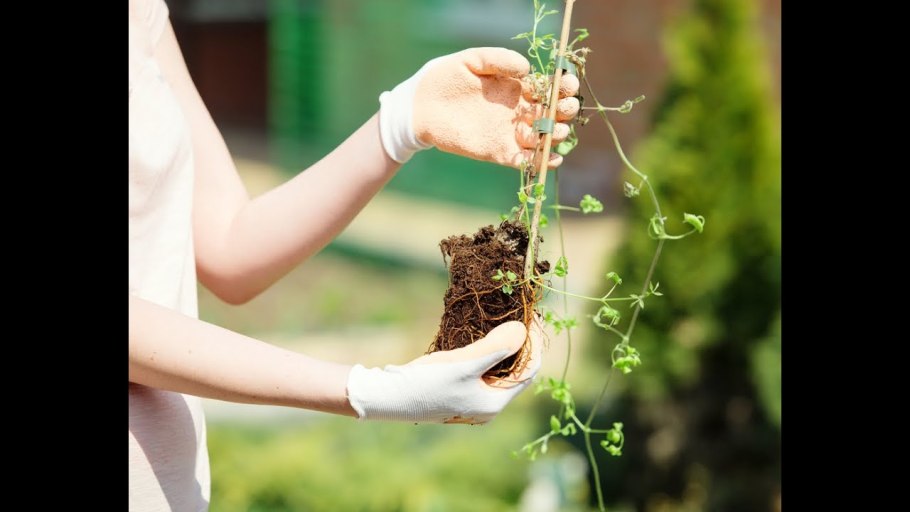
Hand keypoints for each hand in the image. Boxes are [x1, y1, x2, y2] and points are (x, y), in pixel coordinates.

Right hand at [346, 320, 543, 423]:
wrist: (387, 397)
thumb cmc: (426, 384)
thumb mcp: (465, 363)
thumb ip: (496, 347)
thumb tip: (522, 330)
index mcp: (494, 404)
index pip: (529, 371)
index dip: (533, 343)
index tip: (532, 317)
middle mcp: (487, 406)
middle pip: (516, 371)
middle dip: (520, 343)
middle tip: (520, 315)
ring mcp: (472, 401)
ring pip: (499, 370)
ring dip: (503, 347)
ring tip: (505, 321)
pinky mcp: (458, 393)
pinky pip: (482, 371)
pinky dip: (487, 353)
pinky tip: (482, 335)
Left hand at [378, 47, 579, 166]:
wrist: (420, 106)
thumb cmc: (444, 78)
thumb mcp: (471, 61)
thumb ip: (498, 60)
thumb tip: (527, 69)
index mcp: (517, 87)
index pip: (550, 87)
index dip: (564, 85)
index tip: (567, 83)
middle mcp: (518, 110)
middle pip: (553, 113)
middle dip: (565, 110)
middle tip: (562, 108)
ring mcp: (510, 132)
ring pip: (544, 137)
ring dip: (555, 135)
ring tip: (552, 130)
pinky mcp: (498, 152)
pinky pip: (525, 160)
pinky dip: (540, 161)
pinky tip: (551, 157)